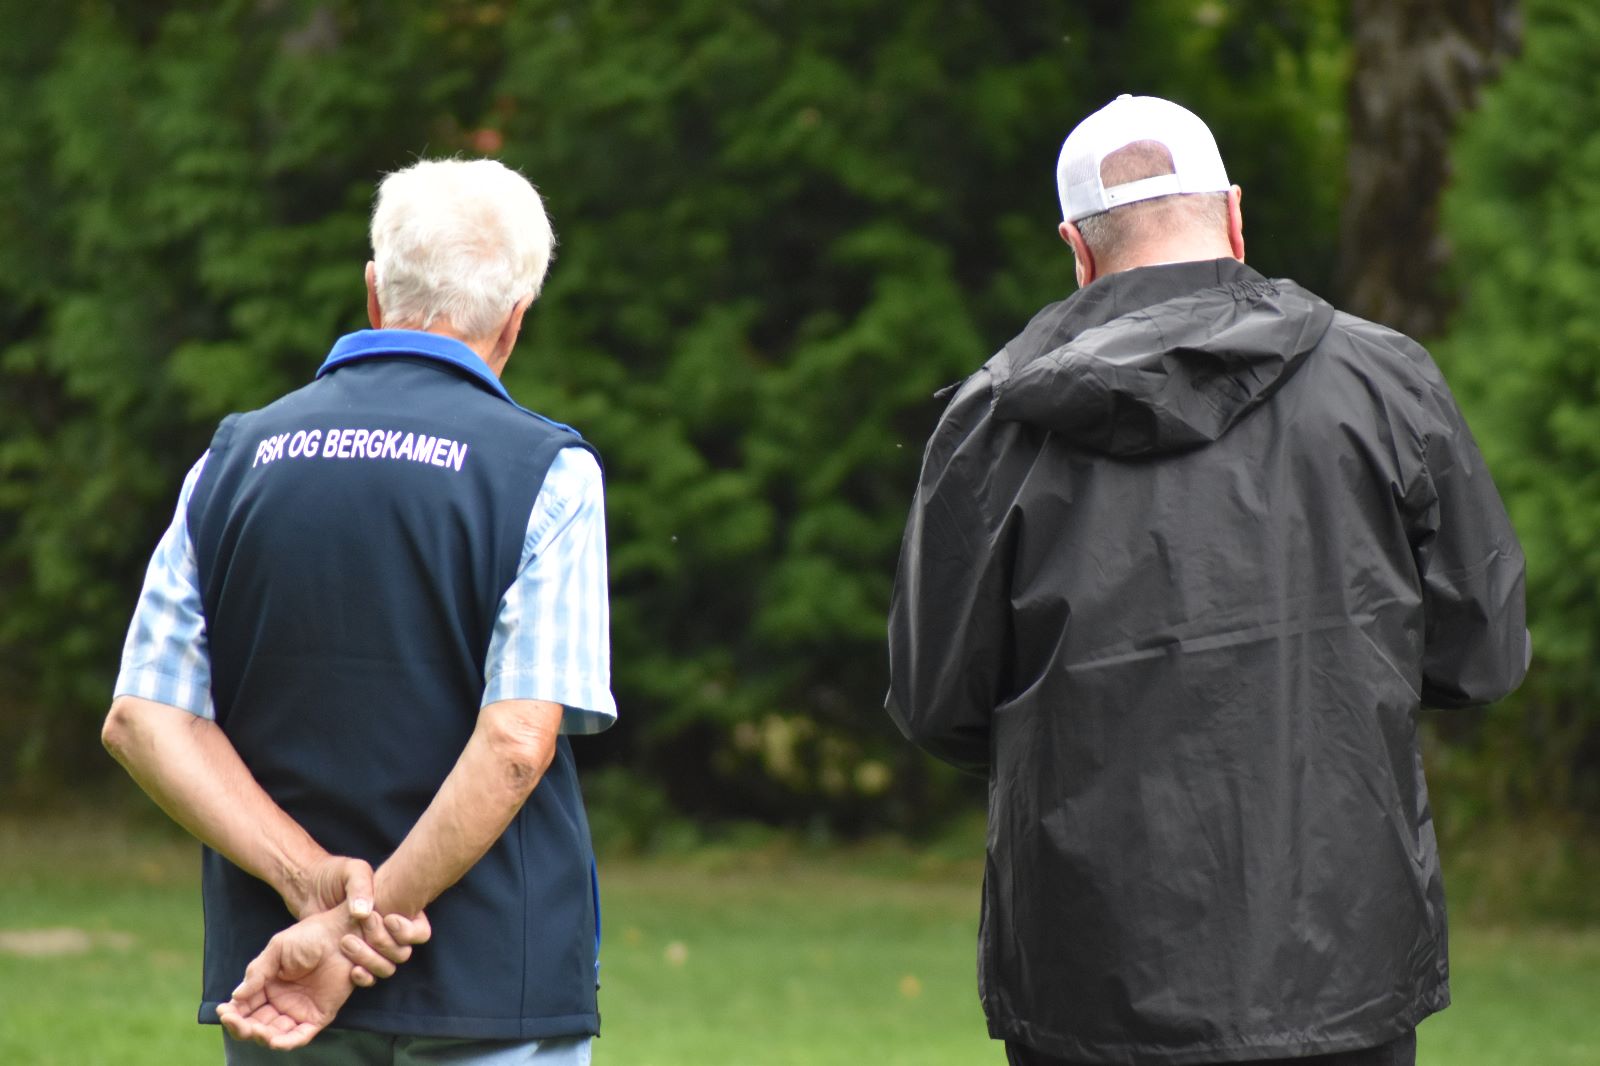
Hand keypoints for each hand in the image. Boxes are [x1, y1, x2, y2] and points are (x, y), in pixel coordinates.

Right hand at [216, 908, 400, 1049]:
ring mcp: (299, 1010)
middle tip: (236, 1022)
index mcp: (267, 986)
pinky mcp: (318, 1016)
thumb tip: (236, 996)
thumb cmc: (309, 936)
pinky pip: (300, 1035)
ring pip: (274, 1033)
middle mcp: (281, 1002)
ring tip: (254, 1030)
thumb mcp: (277, 949)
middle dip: (243, 1027)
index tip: (224, 1013)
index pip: (245, 1007)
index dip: (233, 1013)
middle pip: (256, 1024)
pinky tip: (274, 1041)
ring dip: (261, 1036)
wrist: (341, 934)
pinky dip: (287, 1042)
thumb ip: (257, 972)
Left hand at [295, 855, 426, 970]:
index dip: (408, 931)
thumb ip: (361, 886)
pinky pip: (370, 976)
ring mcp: (372, 947)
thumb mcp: (351, 871)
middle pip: (403, 952)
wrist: (309, 889)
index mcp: (399, 910)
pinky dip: (364, 976)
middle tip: (363, 924)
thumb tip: (366, 913)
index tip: (388, 919)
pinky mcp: (355, 959)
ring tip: (346, 942)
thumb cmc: (335, 875)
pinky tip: (351, 969)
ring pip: (387, 966)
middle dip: (384, 942)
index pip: (420, 931)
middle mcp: (389, 932)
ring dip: (371, 959)